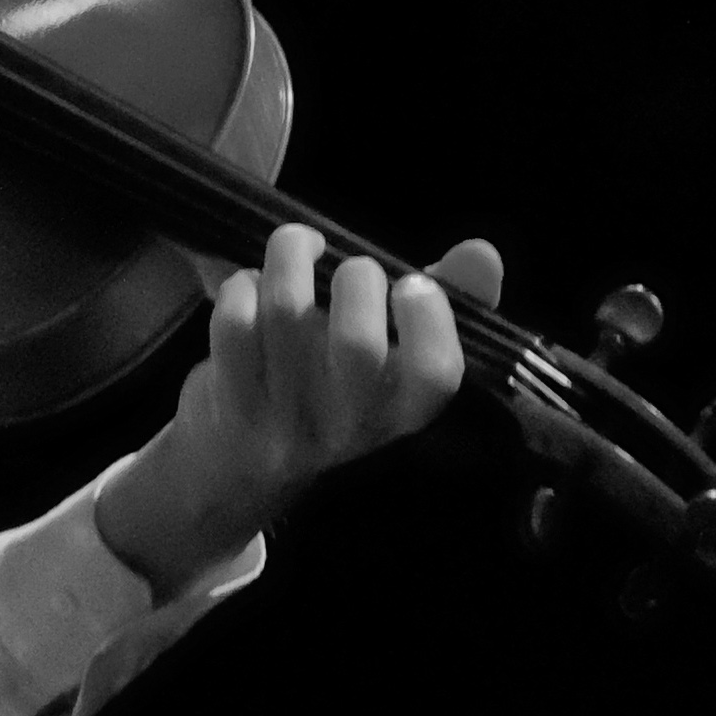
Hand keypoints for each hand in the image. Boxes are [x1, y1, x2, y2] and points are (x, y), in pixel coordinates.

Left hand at [93, 225, 497, 601]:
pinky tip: (252, 286)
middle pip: (358, 344)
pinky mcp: (230, 406)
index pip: (436, 376)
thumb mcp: (391, 354)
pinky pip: (234, 324)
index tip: (412, 282)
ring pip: (287, 315)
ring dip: (291, 258)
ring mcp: (287, 421)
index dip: (430, 319)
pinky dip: (242, 286)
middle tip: (348, 266)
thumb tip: (484, 252)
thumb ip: (442, 299)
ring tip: (297, 246)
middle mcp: (349, 425)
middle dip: (357, 277)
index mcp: (401, 412)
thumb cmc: (328, 388)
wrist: (236, 468)